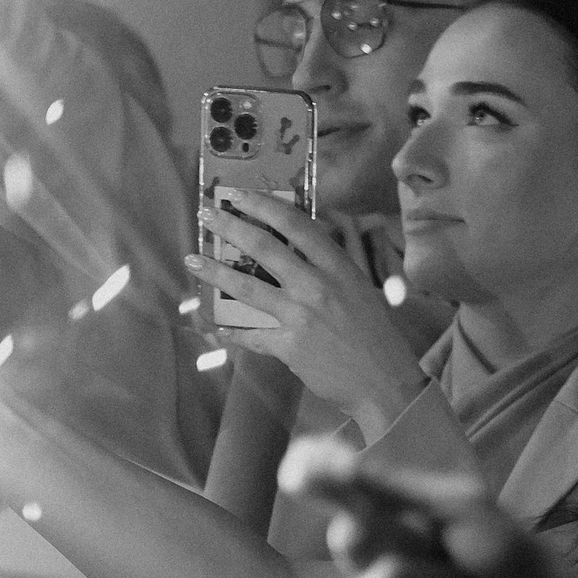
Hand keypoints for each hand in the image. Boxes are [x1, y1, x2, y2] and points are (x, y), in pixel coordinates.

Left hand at [188, 197, 423, 427]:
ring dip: (215, 272)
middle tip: (206, 215)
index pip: (296, 225)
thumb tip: (302, 245)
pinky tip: (217, 326)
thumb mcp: (361, 289)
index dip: (264, 205)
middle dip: (229, 227)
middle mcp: (317, 286)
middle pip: (264, 248)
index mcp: (339, 267)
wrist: (385, 382)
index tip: (239, 195)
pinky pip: (252, 335)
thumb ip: (332, 268)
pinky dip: (232, 331)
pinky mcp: (290, 347)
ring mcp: (301, 317)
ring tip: (192, 261)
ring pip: (247, 287)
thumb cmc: (377, 335)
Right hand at [277, 438, 577, 577]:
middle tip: (431, 544)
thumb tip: (311, 451)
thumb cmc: (515, 566)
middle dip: (388, 537)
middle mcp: (381, 559)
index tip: (300, 471)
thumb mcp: (457, 508)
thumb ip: (387, 486)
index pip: (339, 487)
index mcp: (396, 514)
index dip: (315, 476)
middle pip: (350, 537)